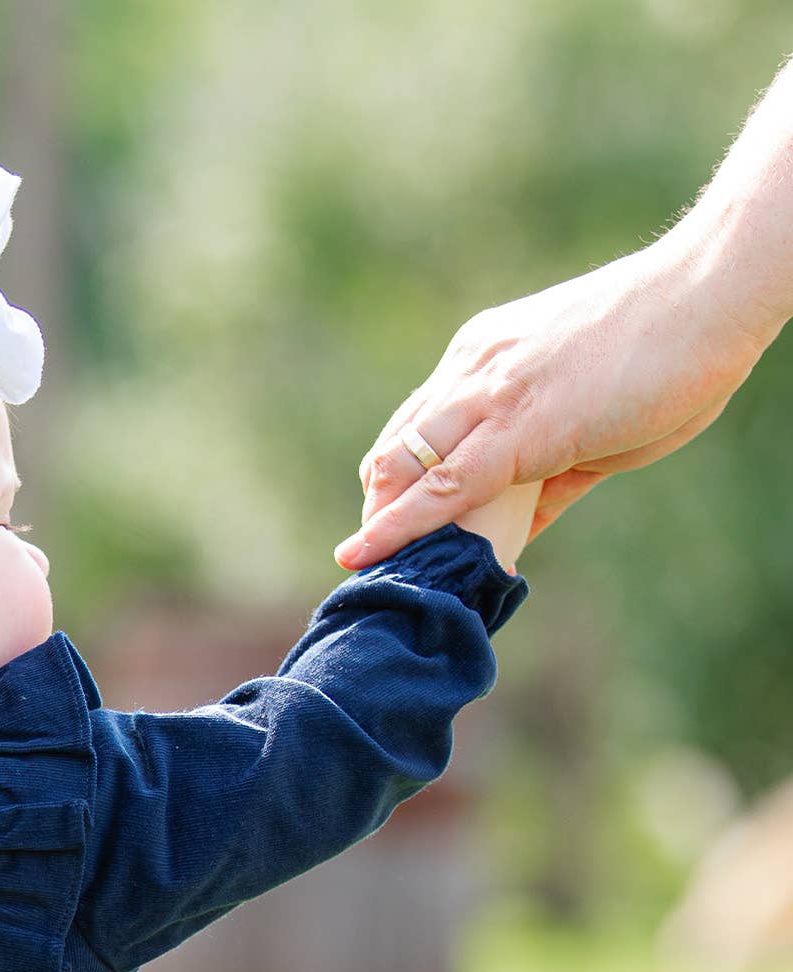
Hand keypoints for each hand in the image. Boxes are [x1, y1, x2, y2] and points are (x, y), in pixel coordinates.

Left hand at [337, 231, 771, 570]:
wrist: (711, 296)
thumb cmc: (670, 349)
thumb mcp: (590, 418)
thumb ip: (550, 476)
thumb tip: (521, 529)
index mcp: (485, 356)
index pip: (416, 425)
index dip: (393, 483)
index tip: (377, 525)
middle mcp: (474, 368)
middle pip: (395, 449)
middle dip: (375, 510)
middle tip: (370, 561)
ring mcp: (491, 394)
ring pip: (404, 467)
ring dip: (379, 526)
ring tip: (361, 575)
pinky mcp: (517, 428)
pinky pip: (441, 488)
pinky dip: (397, 528)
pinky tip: (362, 557)